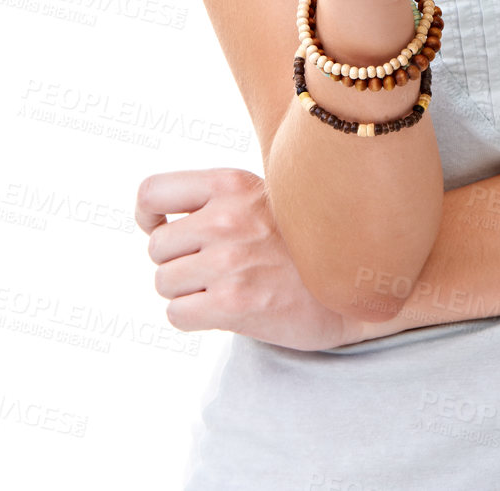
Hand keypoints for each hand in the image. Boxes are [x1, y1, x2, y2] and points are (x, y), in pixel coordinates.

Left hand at [136, 167, 365, 351]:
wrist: (352, 287)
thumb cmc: (302, 245)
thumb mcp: (263, 198)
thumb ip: (216, 201)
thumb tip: (155, 221)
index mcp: (231, 184)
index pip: (152, 192)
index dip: (147, 216)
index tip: (161, 229)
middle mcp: (226, 217)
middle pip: (156, 247)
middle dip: (175, 261)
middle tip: (210, 267)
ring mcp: (230, 260)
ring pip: (164, 282)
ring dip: (186, 291)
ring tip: (224, 286)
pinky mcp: (234, 303)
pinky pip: (176, 314)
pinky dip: (193, 316)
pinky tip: (224, 309)